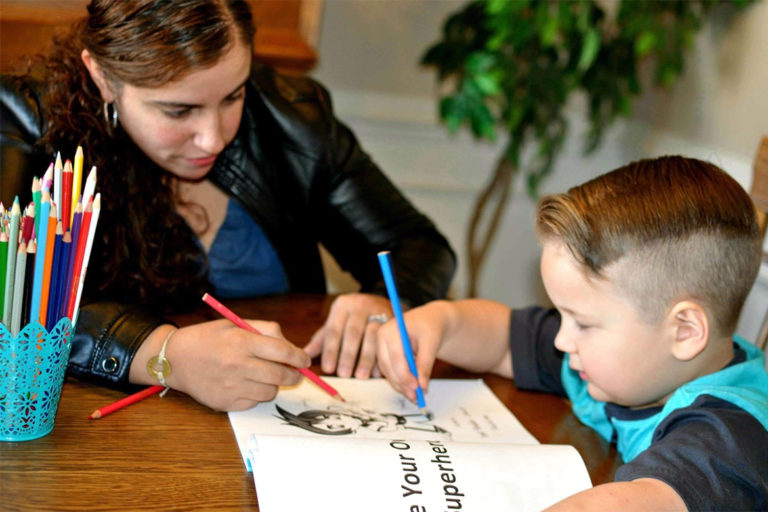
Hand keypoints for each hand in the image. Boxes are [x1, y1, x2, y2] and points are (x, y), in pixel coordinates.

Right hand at [163, 319, 309, 410]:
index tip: (305, 361)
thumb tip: (291, 347)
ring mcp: (232, 386)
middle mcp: (238, 364)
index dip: (300, 357)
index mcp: (242, 341)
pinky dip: (256, 395)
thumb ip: (266, 331)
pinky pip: (254, 402)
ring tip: (266, 377)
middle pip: (281, 375)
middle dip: (295, 375)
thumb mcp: (236, 324)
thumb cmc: (209, 338)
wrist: (175, 359)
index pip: (283, 351)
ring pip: (270, 392)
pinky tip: (247, 385)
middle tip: (296, 374)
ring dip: (274, 385)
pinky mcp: (226, 403)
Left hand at [304, 293, 392, 378]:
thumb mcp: (336, 324)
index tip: (328, 369)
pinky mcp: (393, 319)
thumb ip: (322, 340)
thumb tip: (304, 356)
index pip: (334, 329)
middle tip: (343, 375)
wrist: (380, 302)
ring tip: (360, 376)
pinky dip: (382, 357)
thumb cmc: (352, 318)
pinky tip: (378, 372)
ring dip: (366, 358)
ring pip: (372, 336)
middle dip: (347, 355)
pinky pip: (387, 340)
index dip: (330, 350)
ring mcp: (378, 311)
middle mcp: (360, 305)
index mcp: (342, 305)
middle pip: (352, 333)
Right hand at [376, 301, 450, 402]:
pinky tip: (411, 390)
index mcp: (390, 330)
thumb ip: (426, 363)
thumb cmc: (430, 326)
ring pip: (388, 372)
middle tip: (416, 396)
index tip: (416, 387)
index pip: (395, 356)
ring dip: (401, 386)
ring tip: (416, 396)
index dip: (405, 374)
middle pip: (388, 366)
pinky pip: (390, 372)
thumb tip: (422, 385)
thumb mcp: (432, 342)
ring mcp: (380, 347)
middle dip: (402, 383)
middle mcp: (381, 338)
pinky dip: (400, 382)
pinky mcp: (384, 356)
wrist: (428, 320)